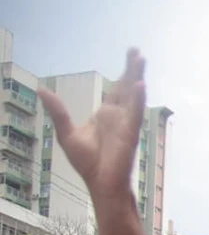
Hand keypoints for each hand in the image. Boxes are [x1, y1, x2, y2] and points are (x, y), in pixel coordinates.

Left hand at [39, 49, 144, 196]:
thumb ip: (57, 111)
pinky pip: (135, 114)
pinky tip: (140, 86)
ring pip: (132, 96)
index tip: (130, 56)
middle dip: (132, 69)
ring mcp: (126, 124)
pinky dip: (138, 100)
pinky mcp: (130, 134)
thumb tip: (42, 90)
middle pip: (126, 87)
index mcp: (106, 115)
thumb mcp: (66, 133)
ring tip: (141, 60)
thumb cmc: (87, 163)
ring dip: (136, 77)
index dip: (123, 73)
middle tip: (136, 51)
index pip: (116, 89)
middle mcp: (119, 116)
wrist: (100, 183)